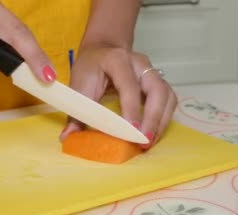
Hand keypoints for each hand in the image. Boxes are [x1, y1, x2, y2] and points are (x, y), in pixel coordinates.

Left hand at [61, 45, 176, 148]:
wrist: (103, 50)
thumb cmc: (90, 67)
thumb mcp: (78, 85)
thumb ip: (76, 112)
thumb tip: (68, 138)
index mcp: (117, 60)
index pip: (129, 85)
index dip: (131, 109)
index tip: (131, 131)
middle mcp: (140, 63)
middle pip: (157, 90)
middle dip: (153, 119)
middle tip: (144, 142)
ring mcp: (152, 72)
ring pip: (167, 96)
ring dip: (161, 122)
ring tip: (150, 142)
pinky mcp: (159, 82)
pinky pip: (169, 101)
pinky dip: (164, 119)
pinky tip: (154, 134)